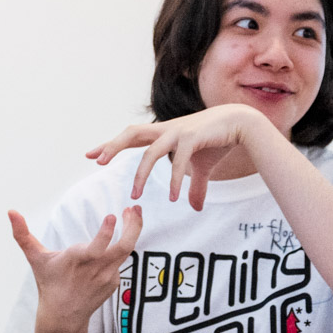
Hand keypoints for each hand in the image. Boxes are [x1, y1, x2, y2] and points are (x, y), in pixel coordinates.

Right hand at [9, 206, 142, 330]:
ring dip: (132, 231)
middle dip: (133, 226)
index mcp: (76, 261)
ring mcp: (107, 277)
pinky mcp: (114, 281)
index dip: (105, 233)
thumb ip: (23, 234)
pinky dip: (120, 247)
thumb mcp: (35, 258)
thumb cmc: (49, 283)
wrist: (63, 315)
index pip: (96, 248)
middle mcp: (95, 269)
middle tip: (133, 208)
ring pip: (126, 251)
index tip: (112, 216)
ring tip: (132, 214)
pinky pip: (120, 260)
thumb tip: (11, 211)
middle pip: (123, 247)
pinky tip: (118, 238)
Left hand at [85, 104, 273, 209]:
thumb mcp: (202, 167)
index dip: (110, 145)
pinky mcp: (193, 138)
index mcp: (162, 133)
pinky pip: (178, 161)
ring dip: (141, 175)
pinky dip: (174, 180)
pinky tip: (173, 198)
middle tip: (97, 161)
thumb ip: (194, 186)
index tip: (90, 155)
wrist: (242, 124)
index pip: (130, 137)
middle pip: (131, 134)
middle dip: (113, 146)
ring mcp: (178, 132)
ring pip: (151, 152)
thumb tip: (194, 207)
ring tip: (135, 196)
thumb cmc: (217, 142)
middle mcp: (165, 130)